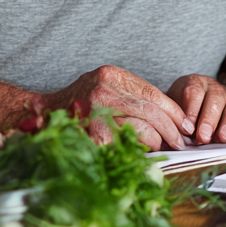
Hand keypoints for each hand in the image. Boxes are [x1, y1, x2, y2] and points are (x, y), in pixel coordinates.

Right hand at [43, 65, 187, 150]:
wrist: (41, 115)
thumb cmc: (80, 105)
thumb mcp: (105, 88)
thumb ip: (132, 96)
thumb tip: (171, 117)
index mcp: (110, 75)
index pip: (152, 92)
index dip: (173, 110)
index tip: (185, 122)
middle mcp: (103, 90)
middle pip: (150, 111)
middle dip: (171, 128)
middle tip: (181, 140)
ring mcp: (96, 112)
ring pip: (141, 127)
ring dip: (158, 140)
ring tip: (165, 146)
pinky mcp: (92, 135)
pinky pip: (126, 143)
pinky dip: (139, 149)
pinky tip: (144, 151)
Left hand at [168, 74, 225, 144]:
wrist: (209, 102)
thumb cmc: (186, 106)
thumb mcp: (175, 104)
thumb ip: (173, 116)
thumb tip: (166, 133)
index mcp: (196, 83)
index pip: (194, 92)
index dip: (191, 110)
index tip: (187, 127)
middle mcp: (215, 90)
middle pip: (215, 101)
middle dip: (208, 120)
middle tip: (202, 137)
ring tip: (221, 138)